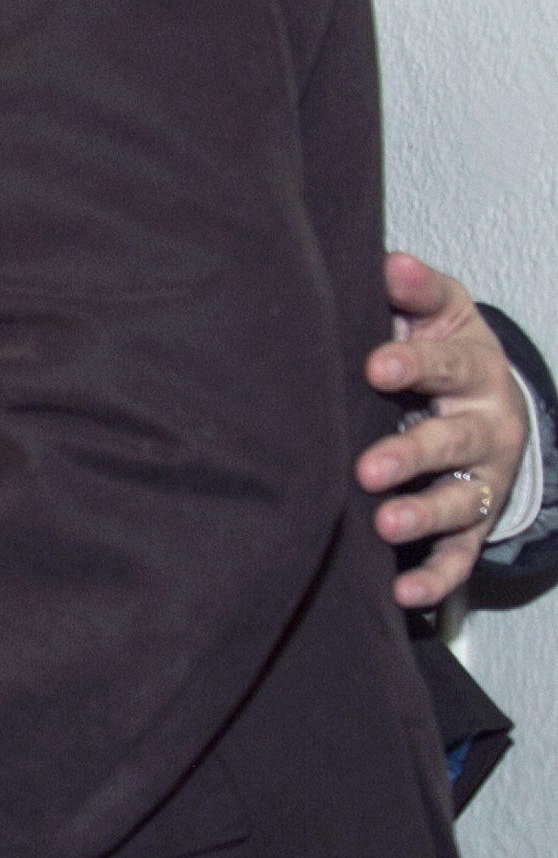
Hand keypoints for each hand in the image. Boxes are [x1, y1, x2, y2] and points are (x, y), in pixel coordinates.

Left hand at [361, 250, 530, 607]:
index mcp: (474, 368)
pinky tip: (405, 594)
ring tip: (387, 525)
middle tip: (369, 467)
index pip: (446, 364)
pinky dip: (437, 577)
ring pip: (459, 501)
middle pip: (453, 441)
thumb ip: (415, 291)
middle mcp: (485, 426)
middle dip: (412, 453)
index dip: (413, 363)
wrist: (488, 398)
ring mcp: (482, 479)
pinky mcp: (473, 521)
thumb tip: (390, 262)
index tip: (376, 365)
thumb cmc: (446, 350)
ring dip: (424, 515)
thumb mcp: (441, 312)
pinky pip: (460, 554)